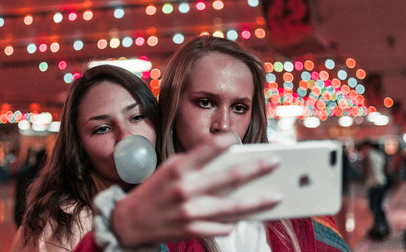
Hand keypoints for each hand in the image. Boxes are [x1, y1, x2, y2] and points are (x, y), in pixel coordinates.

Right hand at [112, 134, 280, 247]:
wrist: (129, 222)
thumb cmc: (154, 191)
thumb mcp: (169, 169)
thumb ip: (195, 164)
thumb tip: (226, 161)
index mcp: (178, 168)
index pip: (207, 149)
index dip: (225, 141)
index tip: (239, 138)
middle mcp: (185, 189)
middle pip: (229, 178)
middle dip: (257, 169)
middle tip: (275, 162)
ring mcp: (190, 212)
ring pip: (232, 207)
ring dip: (257, 202)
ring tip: (276, 197)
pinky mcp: (191, 230)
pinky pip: (222, 227)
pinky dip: (234, 222)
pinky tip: (243, 217)